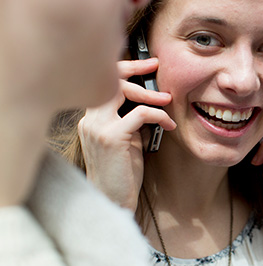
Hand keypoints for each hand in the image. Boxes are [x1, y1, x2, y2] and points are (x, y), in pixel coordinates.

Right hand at [78, 58, 175, 210]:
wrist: (114, 201)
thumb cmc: (123, 173)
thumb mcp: (129, 140)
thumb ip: (133, 120)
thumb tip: (155, 100)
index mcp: (92, 119)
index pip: (103, 83)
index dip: (123, 68)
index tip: (147, 64)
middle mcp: (89, 120)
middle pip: (109, 80)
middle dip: (135, 69)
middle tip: (157, 67)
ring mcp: (97, 127)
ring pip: (121, 91)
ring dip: (149, 93)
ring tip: (168, 100)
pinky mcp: (111, 137)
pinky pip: (140, 113)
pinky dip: (159, 115)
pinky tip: (169, 125)